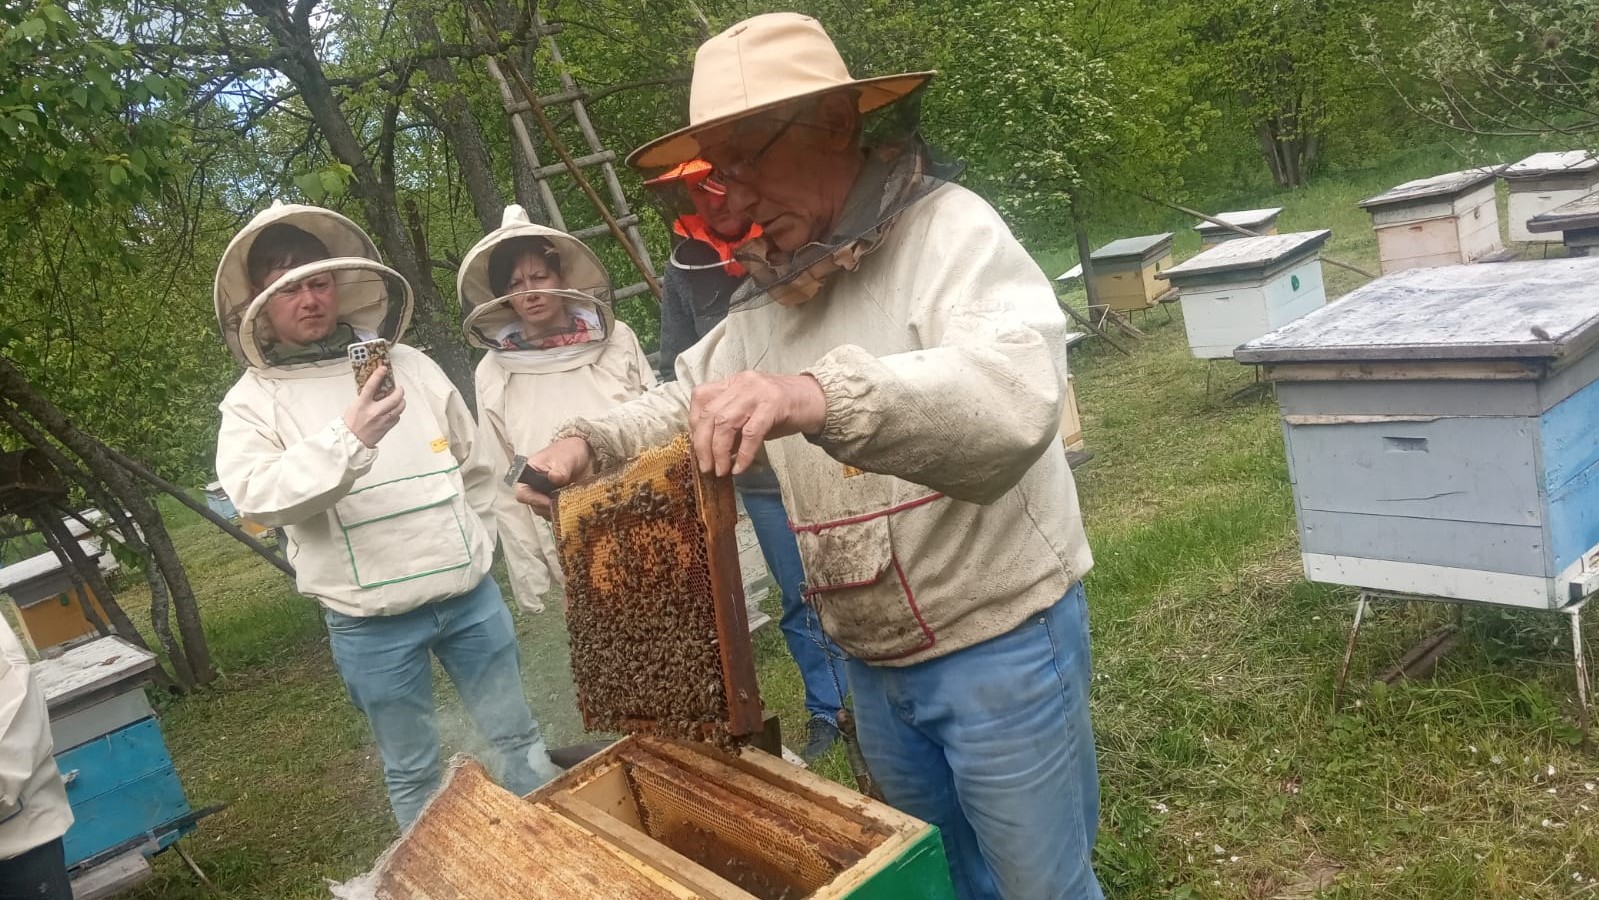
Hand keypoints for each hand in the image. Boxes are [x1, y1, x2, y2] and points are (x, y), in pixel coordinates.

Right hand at [343, 364, 405, 447]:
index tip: (383, 369)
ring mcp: (383, 419)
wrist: (352, 441)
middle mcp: (374, 411)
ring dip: (401, 401)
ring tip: (398, 398)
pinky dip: (397, 411)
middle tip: (398, 388)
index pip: (372, 386)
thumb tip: (374, 389)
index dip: (378, 375)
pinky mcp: (387, 426)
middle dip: (399, 390)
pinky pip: (398, 416)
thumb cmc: (351, 424)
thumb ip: (365, 397)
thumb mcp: (354, 406)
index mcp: (363, 404)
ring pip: (400, 407)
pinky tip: (394, 410)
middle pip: (394, 397)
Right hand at [513, 436, 594, 518]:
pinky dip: (566, 512)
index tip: (549, 501)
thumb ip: (560, 470)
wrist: (584, 456)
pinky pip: (558, 514)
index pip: (522, 493)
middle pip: (535, 507)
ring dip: (559, 510)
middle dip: (550, 507)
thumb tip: (554, 478)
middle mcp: (534, 489)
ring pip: (546, 513)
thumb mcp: (565, 459)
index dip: (534, 500)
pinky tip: (575, 505)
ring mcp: (545, 497)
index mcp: (528, 474)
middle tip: (565, 502)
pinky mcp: (556, 504)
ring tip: (573, 501)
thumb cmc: (569, 452)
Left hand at [689, 371, 825, 476]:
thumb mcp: (751, 414)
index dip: (694, 424)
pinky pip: (751, 433)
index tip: (698, 447)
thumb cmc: (783, 410)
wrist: (818, 400)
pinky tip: (740, 468)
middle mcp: (742, 383)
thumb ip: (732, 427)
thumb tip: (711, 451)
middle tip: (706, 467)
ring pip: (725, 423)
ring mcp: (758, 392)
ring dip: (719, 451)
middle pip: (709, 413)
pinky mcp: (774, 404)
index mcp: (733, 382)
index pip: (701, 397)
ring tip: (721, 470)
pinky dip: (744, 454)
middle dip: (703, 444)